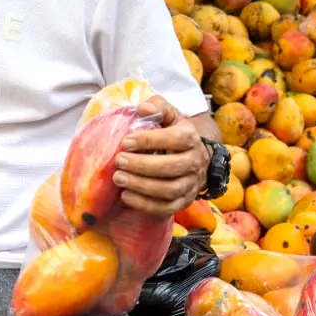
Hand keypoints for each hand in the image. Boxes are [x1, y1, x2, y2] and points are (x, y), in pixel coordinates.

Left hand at [111, 96, 208, 217]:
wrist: (196, 158)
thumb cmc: (175, 134)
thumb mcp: (170, 116)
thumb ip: (157, 107)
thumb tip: (142, 109)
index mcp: (191, 138)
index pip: (174, 139)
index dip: (149, 140)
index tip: (125, 142)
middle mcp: (195, 162)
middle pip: (171, 167)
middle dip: (141, 165)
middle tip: (118, 161)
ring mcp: (191, 184)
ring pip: (169, 190)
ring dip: (141, 186)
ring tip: (118, 178)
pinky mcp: (184, 202)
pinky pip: (166, 208)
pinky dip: (145, 204)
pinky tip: (126, 196)